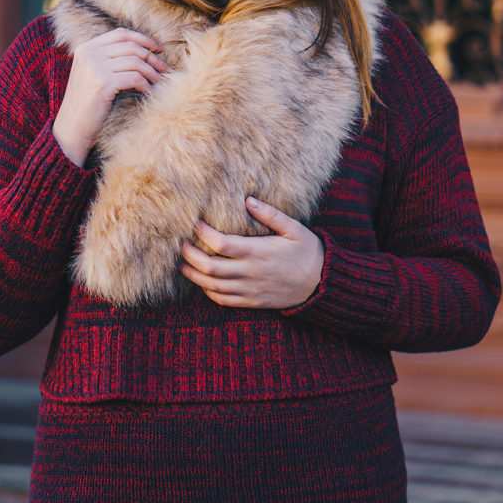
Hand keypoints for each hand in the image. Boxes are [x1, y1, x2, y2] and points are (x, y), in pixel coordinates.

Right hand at [53, 28, 169, 165]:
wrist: (71, 129)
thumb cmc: (86, 105)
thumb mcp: (92, 75)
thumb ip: (108, 60)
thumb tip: (143, 51)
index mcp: (86, 48)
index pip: (121, 34)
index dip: (143, 39)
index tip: (158, 49)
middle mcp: (89, 54)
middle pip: (131, 47)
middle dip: (153, 58)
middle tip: (166, 69)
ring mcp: (95, 67)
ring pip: (136, 62)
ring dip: (153, 73)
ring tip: (160, 82)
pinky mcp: (102, 84)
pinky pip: (134, 78)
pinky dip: (145, 85)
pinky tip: (148, 92)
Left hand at [179, 196, 324, 309]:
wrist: (322, 284)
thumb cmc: (308, 252)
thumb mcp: (294, 228)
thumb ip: (271, 214)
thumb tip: (248, 200)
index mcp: (258, 252)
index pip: (221, 243)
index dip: (203, 233)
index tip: (194, 222)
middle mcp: (250, 273)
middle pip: (210, 267)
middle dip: (190, 255)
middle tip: (180, 243)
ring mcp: (250, 289)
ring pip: (212, 286)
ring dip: (194, 275)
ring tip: (182, 264)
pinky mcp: (252, 301)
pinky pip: (224, 300)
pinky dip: (209, 292)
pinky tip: (203, 282)